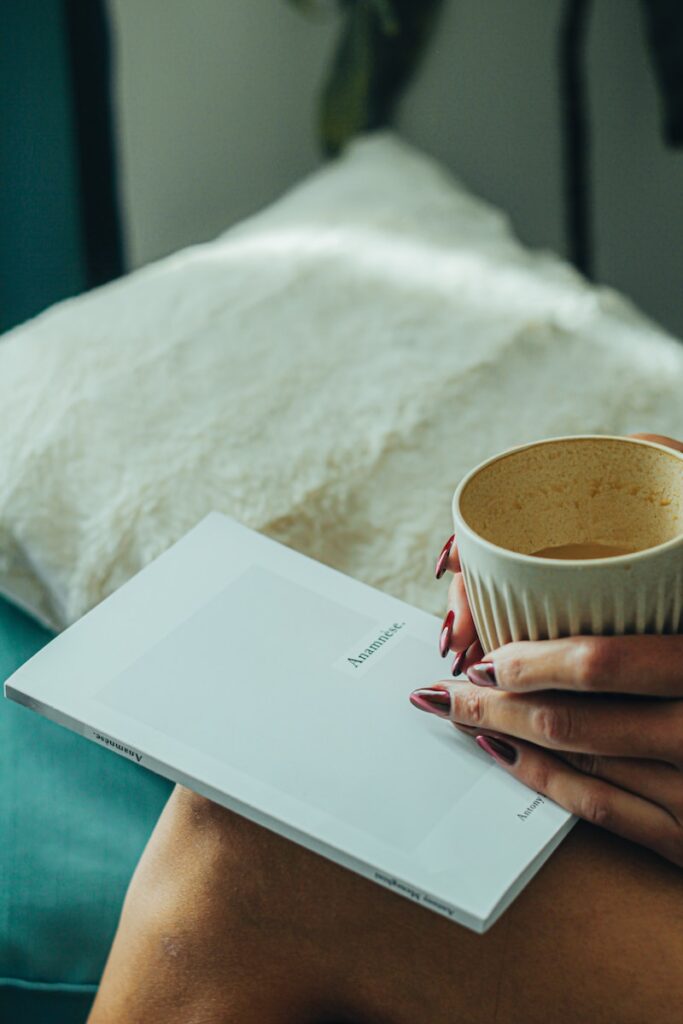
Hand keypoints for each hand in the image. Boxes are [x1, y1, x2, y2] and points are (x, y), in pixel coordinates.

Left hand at [416, 434, 682, 866]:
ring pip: (584, 769)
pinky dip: (548, 785)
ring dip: (509, 740)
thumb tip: (620, 456)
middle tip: (448, 686)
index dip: (528, 663)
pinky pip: (608, 814)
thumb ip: (678, 481)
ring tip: (461, 714)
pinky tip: (511, 757)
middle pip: (577, 722)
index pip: (602, 664)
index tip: (483, 648)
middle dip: (494, 706)